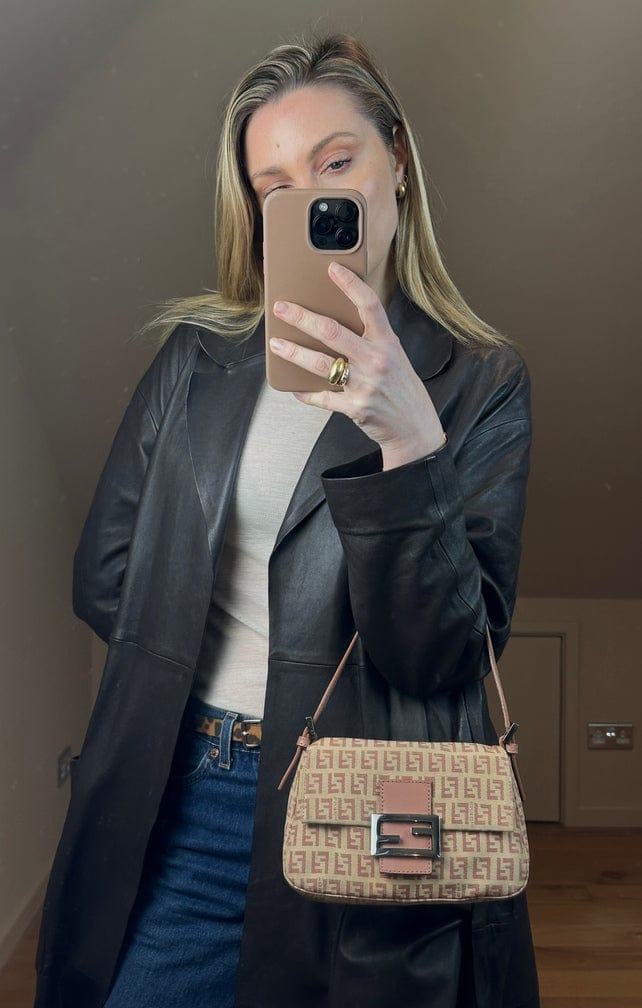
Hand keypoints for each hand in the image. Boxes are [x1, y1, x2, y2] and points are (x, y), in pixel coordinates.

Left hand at [268, 262, 445, 469]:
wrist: (415, 427)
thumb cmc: (402, 389)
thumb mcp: (394, 356)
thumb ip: (371, 340)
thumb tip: (336, 322)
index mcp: (388, 343)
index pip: (369, 305)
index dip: (350, 284)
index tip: (331, 268)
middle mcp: (376, 360)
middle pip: (333, 332)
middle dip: (302, 318)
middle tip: (282, 308)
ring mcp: (365, 385)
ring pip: (322, 364)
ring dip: (295, 353)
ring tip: (277, 345)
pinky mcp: (355, 407)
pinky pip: (322, 398)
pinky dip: (306, 393)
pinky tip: (294, 387)